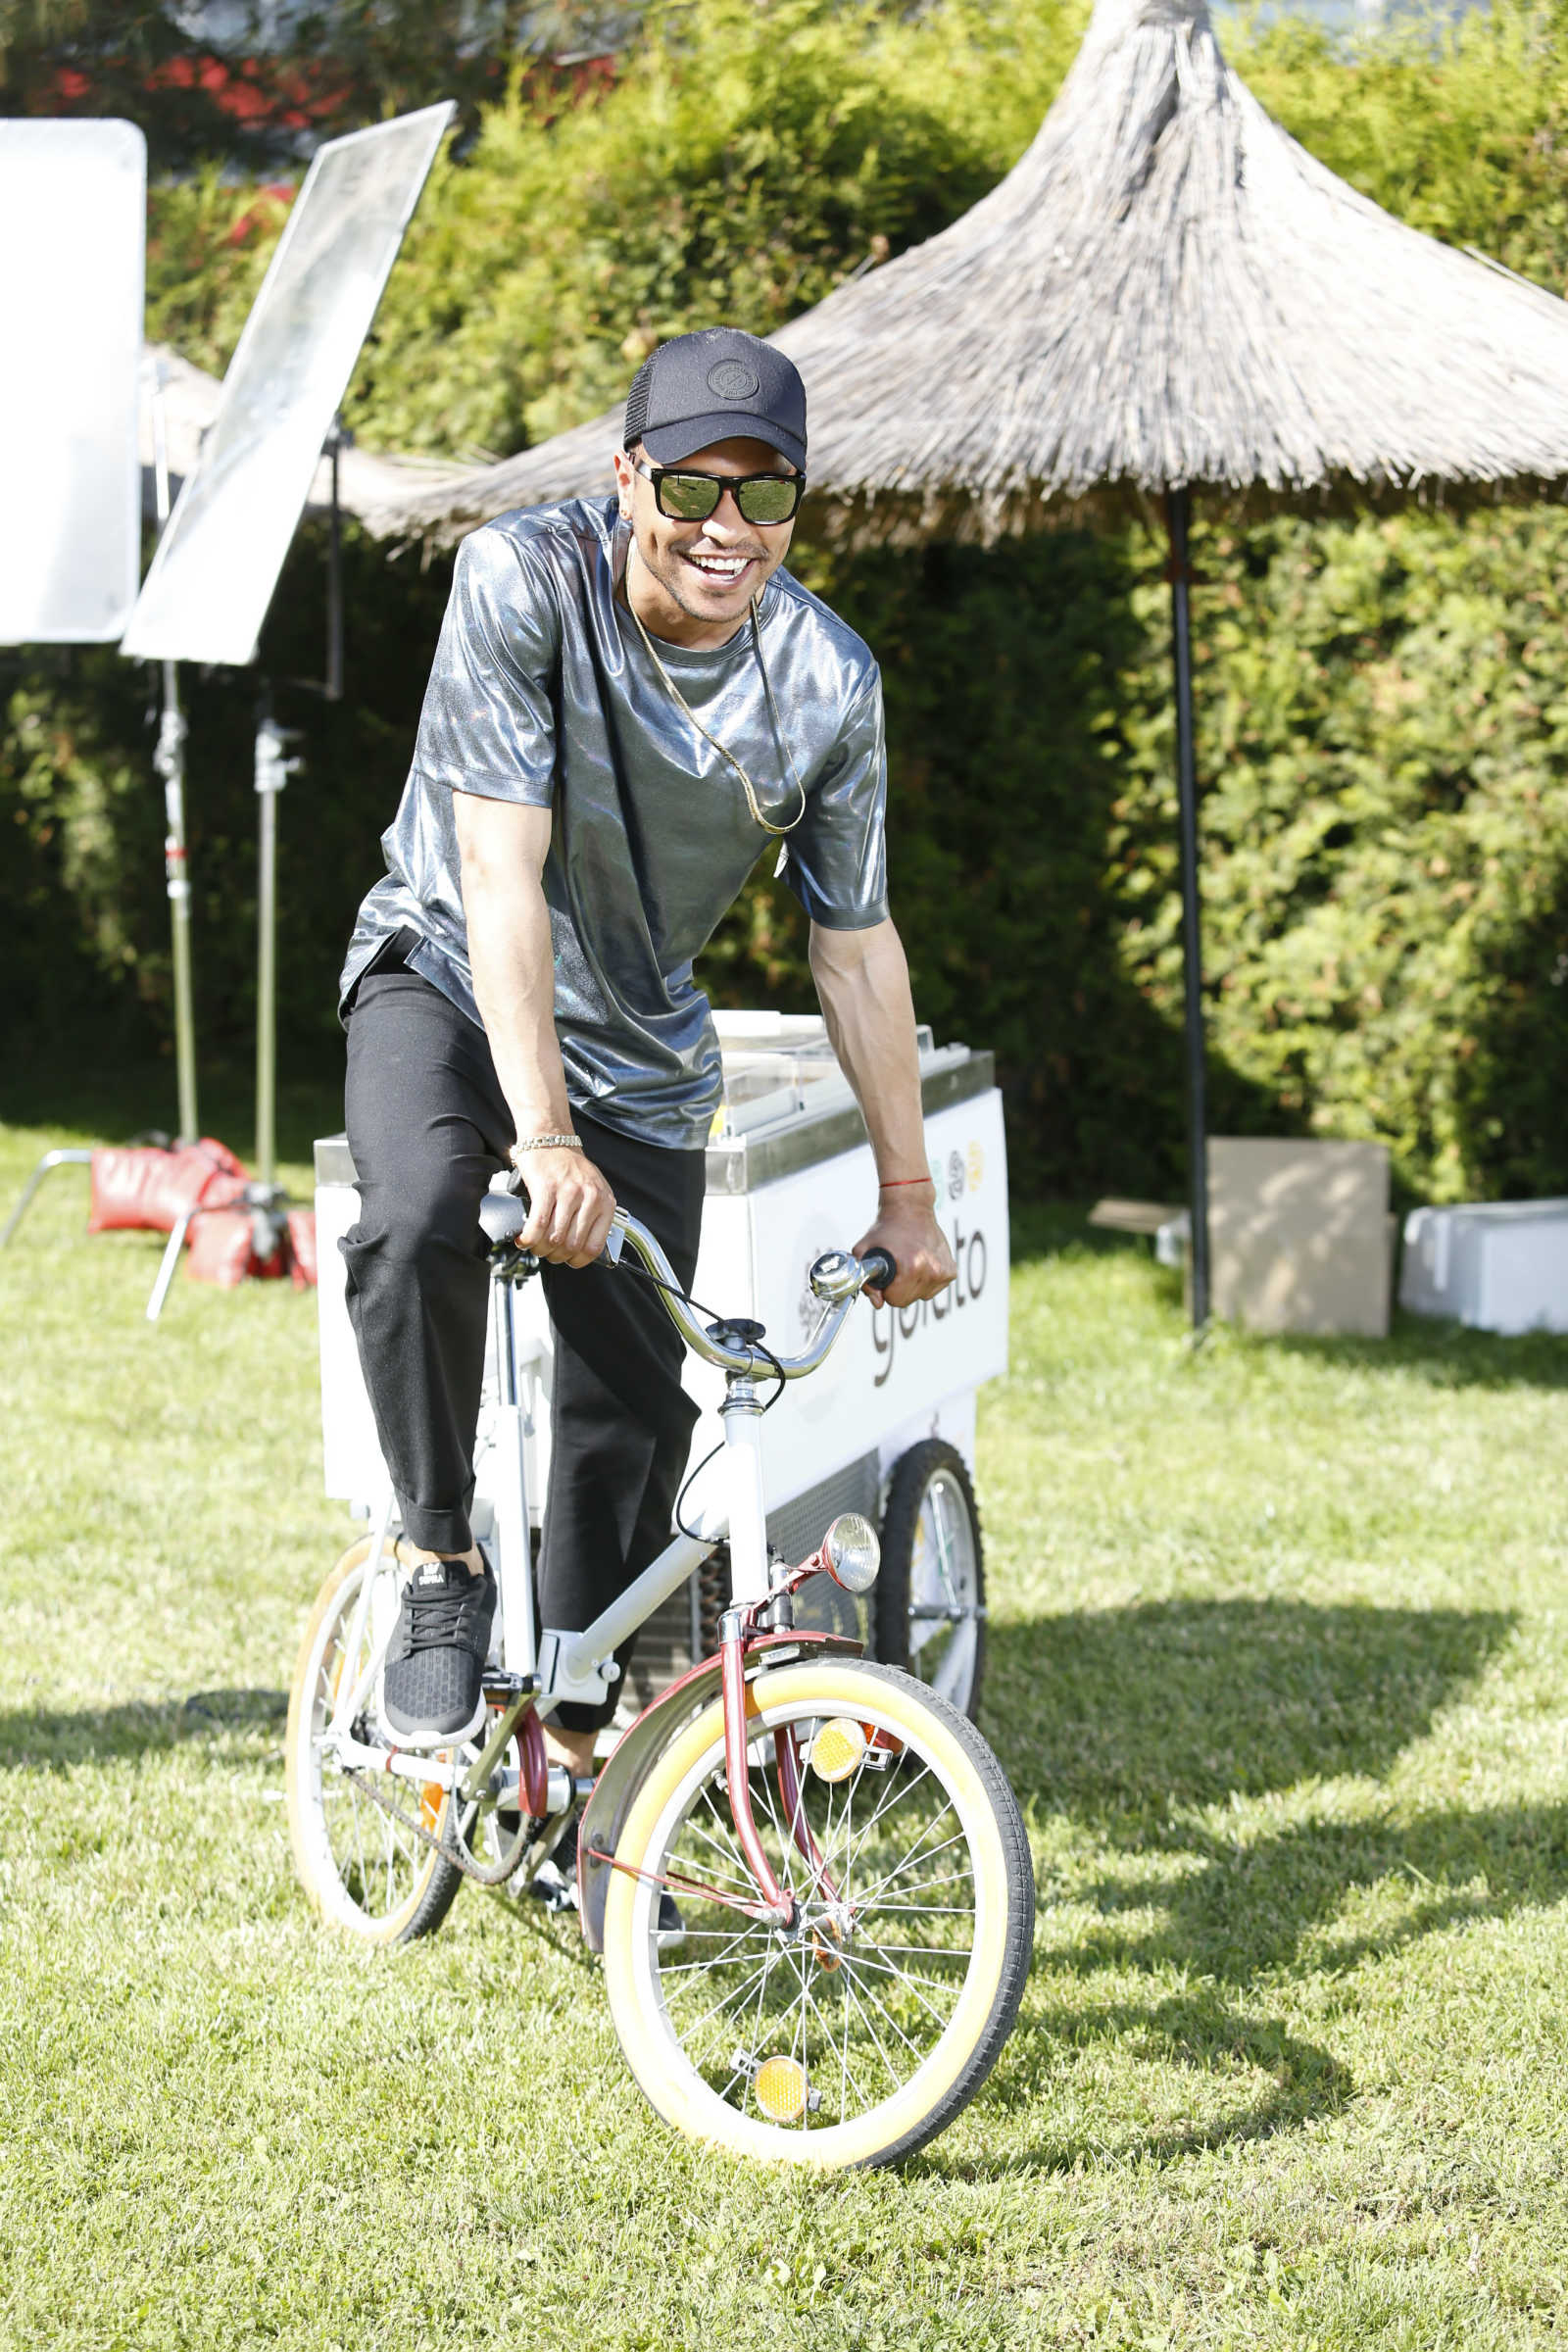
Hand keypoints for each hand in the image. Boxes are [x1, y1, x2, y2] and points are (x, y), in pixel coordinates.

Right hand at [515, 1147, 616, 1267]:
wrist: (550, 1137)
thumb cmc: (569, 1165)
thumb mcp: (594, 1189)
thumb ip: (592, 1216)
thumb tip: (579, 1248)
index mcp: (605, 1201)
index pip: (594, 1247)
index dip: (577, 1260)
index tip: (568, 1260)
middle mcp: (590, 1197)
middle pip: (571, 1246)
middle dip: (556, 1256)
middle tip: (548, 1252)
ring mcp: (568, 1192)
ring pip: (554, 1239)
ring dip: (541, 1249)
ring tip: (535, 1246)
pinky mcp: (546, 1188)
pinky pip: (537, 1225)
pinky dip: (528, 1239)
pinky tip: (524, 1239)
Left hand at [853, 1190, 955, 1308]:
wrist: (911, 1208)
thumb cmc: (886, 1229)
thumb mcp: (864, 1250)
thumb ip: (866, 1281)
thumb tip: (877, 1303)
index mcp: (911, 1267)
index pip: (895, 1300)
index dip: (886, 1289)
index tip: (886, 1274)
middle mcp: (932, 1270)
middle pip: (907, 1300)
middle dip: (898, 1289)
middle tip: (896, 1268)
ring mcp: (944, 1271)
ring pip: (921, 1296)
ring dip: (912, 1285)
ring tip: (909, 1262)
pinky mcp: (951, 1271)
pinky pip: (933, 1289)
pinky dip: (925, 1281)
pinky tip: (920, 1263)